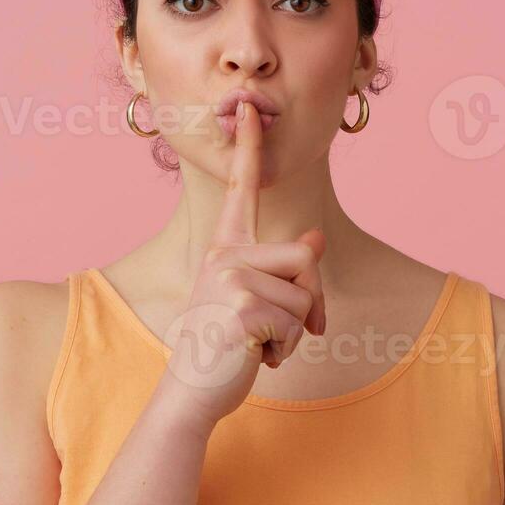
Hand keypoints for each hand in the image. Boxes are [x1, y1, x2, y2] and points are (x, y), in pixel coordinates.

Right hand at [155, 100, 326, 432]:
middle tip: (277, 333)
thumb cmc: (224, 350)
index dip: (248, 148)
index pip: (241, 190)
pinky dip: (287, 349)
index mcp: (224, 248)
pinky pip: (298, 321)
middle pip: (305, 257)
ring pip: (306, 295)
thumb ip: (282, 272)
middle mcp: (224, 255)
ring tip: (257, 345)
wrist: (190, 394)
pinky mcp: (243, 307)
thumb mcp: (255, 304)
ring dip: (295, 332)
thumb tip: (315, 238)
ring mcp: (232, 278)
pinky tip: (254, 356)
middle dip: (309, 303)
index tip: (250, 109)